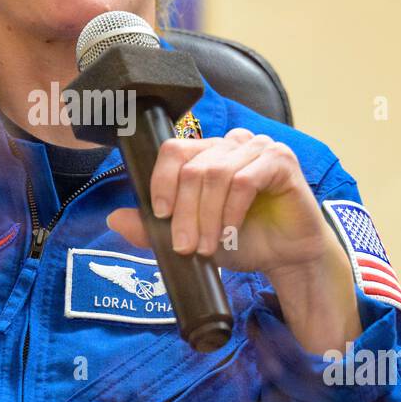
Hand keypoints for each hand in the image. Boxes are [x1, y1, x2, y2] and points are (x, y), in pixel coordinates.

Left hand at [105, 128, 332, 274]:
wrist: (286, 257)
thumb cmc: (243, 240)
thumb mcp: (192, 237)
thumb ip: (154, 229)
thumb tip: (114, 217)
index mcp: (208, 153)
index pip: (173, 151)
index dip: (161, 182)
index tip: (160, 217)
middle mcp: (231, 143)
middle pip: (193, 168)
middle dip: (184, 212)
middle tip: (185, 246)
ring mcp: (258, 148)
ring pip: (216, 174)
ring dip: (207, 216)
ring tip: (207, 247)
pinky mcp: (280, 161)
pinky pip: (245, 180)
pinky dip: (232, 211)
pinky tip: (231, 232)